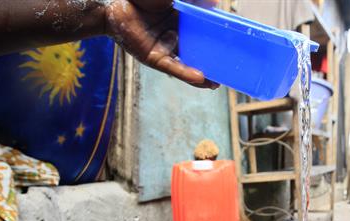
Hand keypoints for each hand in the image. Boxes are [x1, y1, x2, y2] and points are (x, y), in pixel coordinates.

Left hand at [103, 0, 219, 87]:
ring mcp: (164, 48)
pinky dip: (186, 73)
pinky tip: (201, 77)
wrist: (117, 2)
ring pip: (186, 64)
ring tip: (217, 83)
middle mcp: (174, 37)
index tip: (231, 46)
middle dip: (211, 62)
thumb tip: (216, 3)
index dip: (215, 40)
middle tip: (228, 69)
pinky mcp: (153, 57)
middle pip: (196, 52)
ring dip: (202, 76)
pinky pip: (172, 67)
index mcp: (181, 21)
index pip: (202, 34)